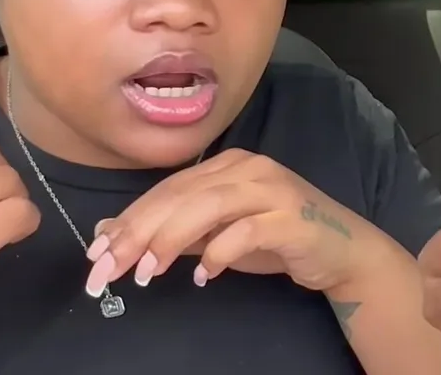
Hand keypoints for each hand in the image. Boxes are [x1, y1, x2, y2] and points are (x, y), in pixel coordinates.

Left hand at [86, 149, 370, 295]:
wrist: (344, 252)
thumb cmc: (276, 240)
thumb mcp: (216, 236)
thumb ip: (172, 234)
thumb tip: (111, 235)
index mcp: (224, 165)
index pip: (165, 190)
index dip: (128, 218)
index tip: (96, 252)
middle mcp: (245, 167)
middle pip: (179, 195)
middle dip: (137, 232)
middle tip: (107, 267)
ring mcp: (270, 188)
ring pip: (206, 206)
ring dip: (169, 240)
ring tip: (146, 272)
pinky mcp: (290, 216)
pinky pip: (245, 230)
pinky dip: (218, 252)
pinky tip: (203, 276)